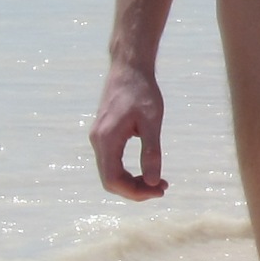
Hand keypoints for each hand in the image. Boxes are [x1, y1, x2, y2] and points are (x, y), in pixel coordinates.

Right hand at [90, 61, 168, 198]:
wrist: (129, 68)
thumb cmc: (142, 91)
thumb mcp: (152, 122)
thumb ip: (151, 152)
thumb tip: (152, 181)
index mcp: (106, 139)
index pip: (113, 180)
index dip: (135, 192)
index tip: (159, 190)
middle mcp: (97, 141)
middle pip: (110, 180)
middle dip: (135, 189)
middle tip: (162, 187)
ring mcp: (99, 138)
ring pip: (110, 172)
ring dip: (132, 181)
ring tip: (158, 180)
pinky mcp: (104, 135)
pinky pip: (112, 162)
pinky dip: (128, 171)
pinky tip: (147, 168)